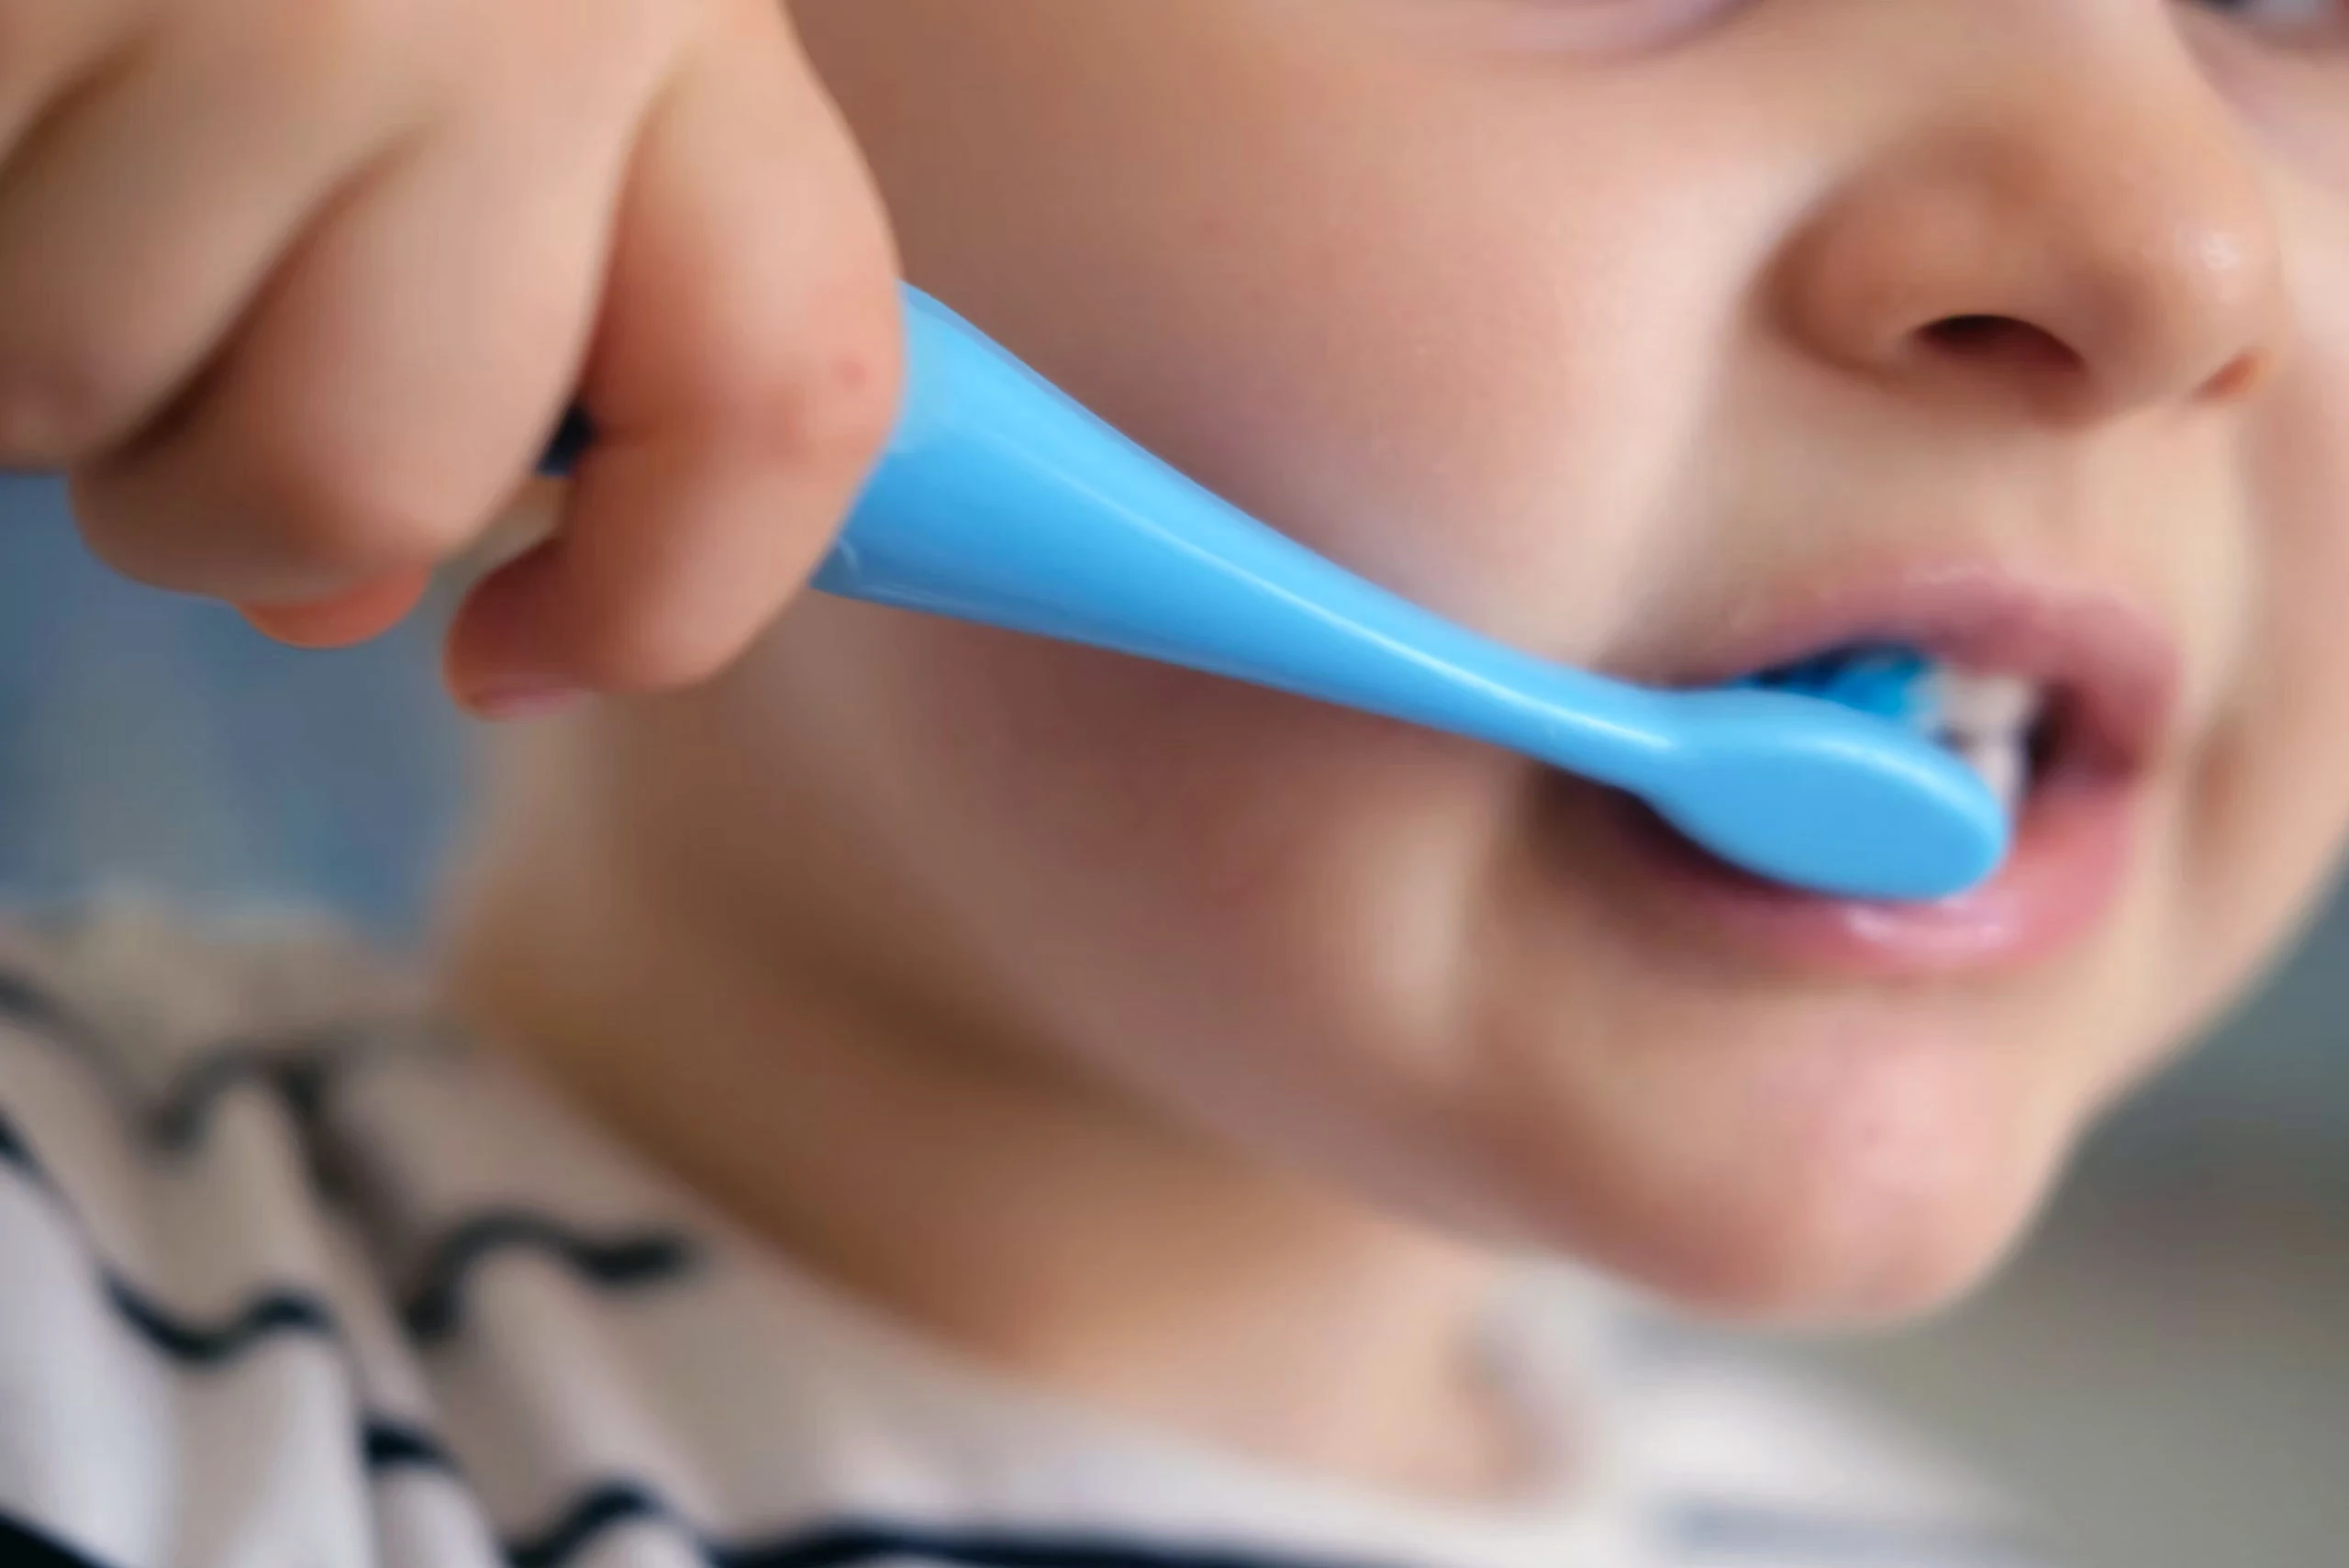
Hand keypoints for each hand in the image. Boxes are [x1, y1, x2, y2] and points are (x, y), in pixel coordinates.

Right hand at [0, 0, 901, 713]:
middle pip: (367, 474)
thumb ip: (508, 311)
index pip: (787, 394)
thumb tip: (338, 602)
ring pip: (69, 393)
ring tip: (52, 154)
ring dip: (38, 356)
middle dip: (236, 508)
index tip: (527, 654)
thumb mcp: (511, 31)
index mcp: (672, 3)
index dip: (673, 602)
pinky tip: (0, 94)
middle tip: (180, 369)